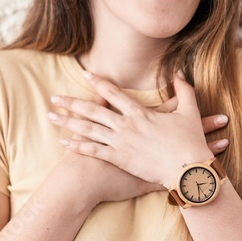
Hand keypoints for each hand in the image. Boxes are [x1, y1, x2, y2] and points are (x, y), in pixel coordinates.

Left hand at [48, 71, 220, 186]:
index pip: (114, 93)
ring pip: (88, 129)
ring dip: (68, 122)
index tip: (84, 74)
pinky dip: (77, 146)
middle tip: (54, 97)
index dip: (98, 83)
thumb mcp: (189, 112)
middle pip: (93, 110)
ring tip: (50, 117)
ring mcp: (121, 142)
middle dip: (72, 103)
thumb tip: (179, 72)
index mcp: (140, 113)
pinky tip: (63, 142)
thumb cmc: (190, 142)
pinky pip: (94, 151)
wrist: (189, 168)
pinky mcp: (120, 159)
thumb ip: (183, 90)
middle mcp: (126, 125)